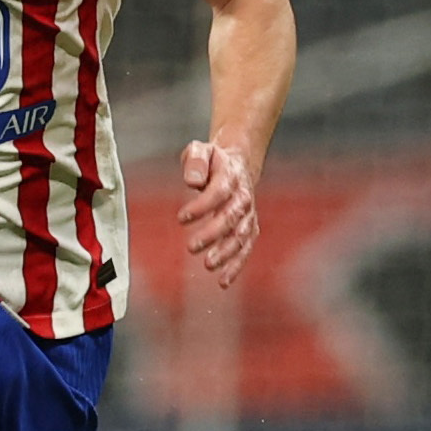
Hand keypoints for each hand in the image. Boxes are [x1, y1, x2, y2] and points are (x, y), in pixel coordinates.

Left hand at [177, 138, 259, 289]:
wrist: (238, 164)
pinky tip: (223, 281)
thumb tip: (192, 181)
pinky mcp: (249, 228)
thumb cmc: (213, 160)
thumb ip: (195, 160)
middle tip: (191, 247)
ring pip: (240, 236)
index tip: (182, 218)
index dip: (202, 205)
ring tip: (208, 265)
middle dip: (212, 234)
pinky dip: (236, 266)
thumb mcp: (200, 149)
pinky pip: (245, 249)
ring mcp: (248, 214)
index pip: (219, 192)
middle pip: (230, 217)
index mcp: (231, 176)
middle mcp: (243, 197)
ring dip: (226, 253)